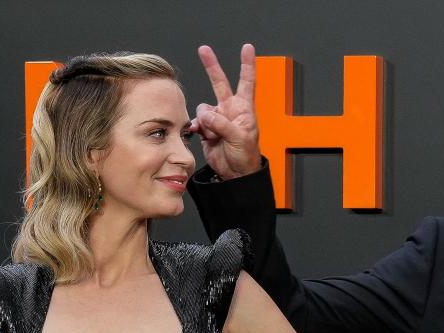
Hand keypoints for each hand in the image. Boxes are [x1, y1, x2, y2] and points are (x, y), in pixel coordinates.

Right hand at [191, 44, 261, 178]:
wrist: (235, 174)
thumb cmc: (246, 157)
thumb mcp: (239, 138)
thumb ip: (222, 124)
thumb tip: (205, 114)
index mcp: (244, 109)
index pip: (247, 82)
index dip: (247, 64)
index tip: (247, 48)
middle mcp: (230, 110)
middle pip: (220, 83)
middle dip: (211, 66)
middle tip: (204, 49)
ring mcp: (217, 119)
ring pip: (203, 109)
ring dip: (205, 121)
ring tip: (213, 135)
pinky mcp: (207, 129)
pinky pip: (196, 122)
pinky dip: (196, 127)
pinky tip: (199, 134)